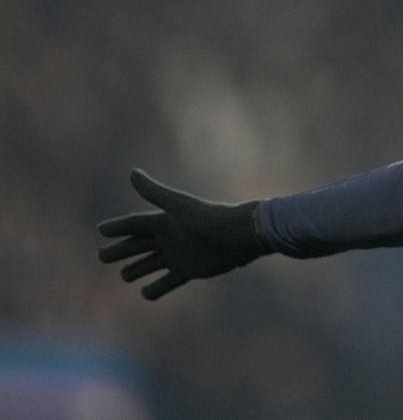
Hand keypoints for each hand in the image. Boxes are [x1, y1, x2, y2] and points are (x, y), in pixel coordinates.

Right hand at [98, 169, 268, 299]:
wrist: (236, 236)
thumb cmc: (207, 218)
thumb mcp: (177, 205)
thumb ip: (154, 192)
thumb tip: (132, 173)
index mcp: (165, 221)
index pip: (135, 224)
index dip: (118, 227)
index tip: (101, 229)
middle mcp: (170, 238)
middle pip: (138, 245)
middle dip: (120, 250)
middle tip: (101, 256)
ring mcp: (178, 255)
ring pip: (151, 264)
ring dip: (137, 269)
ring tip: (124, 275)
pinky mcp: (189, 270)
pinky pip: (169, 281)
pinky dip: (156, 288)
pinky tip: (145, 293)